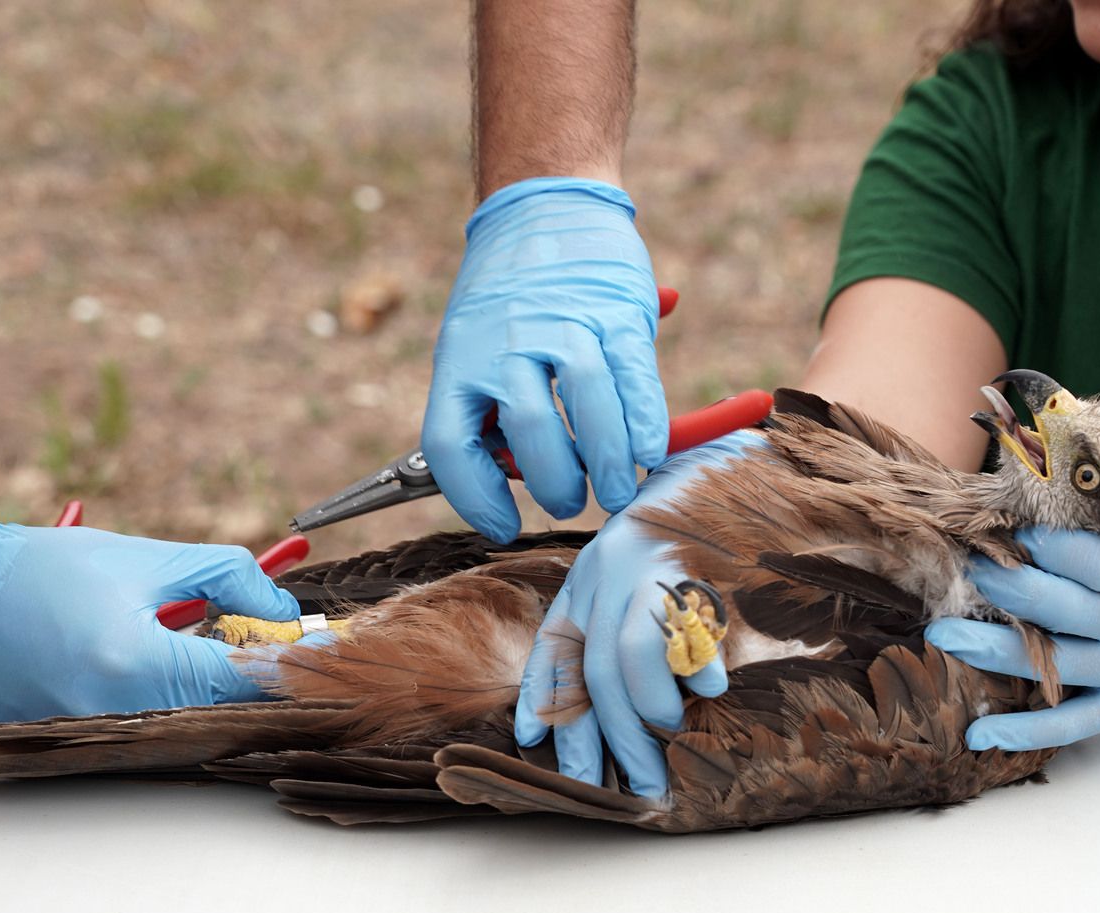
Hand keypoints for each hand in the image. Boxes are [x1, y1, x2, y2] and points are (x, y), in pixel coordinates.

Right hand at [0, 508, 300, 721]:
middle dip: (256, 683)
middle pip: (218, 712)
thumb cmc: (46, 570)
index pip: (241, 680)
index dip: (285, 664)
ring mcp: (89, 735)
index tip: (314, 650)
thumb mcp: (153, 560)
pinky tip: (180, 677)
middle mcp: (114, 712)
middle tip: (276, 654)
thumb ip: (230, 579)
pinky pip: (143, 730)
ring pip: (184, 725)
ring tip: (230, 658)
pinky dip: (171, 706)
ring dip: (215, 697)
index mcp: (136, 664)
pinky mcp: (72, 742)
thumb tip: (281, 610)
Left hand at [422, 177, 666, 542]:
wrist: (545, 201)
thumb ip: (488, 405)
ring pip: (587, 406)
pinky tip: (650, 450)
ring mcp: (564, 322)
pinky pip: (633, 377)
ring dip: (607, 462)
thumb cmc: (510, 294)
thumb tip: (508, 479)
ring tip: (617, 489)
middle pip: (527, 430)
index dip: (474, 496)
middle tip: (570, 501)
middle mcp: (505, 339)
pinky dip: (646, 423)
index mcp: (459, 356)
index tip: (502, 524)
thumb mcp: (475, 344)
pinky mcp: (616, 310)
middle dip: (554, 484)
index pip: (449, 443)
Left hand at [513, 434, 755, 796]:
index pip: (552, 646)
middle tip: (633, 784)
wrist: (751, 454)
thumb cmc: (709, 521)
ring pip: (626, 659)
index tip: (535, 740)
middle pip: (591, 670)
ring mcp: (647, 563)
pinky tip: (713, 691)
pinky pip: (683, 627)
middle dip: (607, 737)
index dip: (542, 698)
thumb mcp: (651, 567)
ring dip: (648, 715)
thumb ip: (631, 619)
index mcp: (591, 573)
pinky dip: (695, 667)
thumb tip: (634, 700)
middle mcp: (607, 568)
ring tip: (670, 745)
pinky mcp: (692, 557)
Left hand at [926, 527, 1099, 750]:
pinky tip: (977, 734)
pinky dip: (1023, 732)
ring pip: (1061, 664)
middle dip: (1012, 589)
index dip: (1051, 549)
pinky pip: (1070, 724)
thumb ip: (1098, 544)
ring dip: (996, 651)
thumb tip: (1014, 516)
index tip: (1007, 534)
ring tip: (944, 635)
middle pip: (1071, 610)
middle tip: (965, 573)